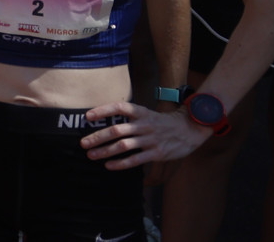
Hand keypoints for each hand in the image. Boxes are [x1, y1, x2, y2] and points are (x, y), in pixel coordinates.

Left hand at [81, 102, 211, 168]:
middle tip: (83, 143)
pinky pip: (135, 159)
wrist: (190, 129)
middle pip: (116, 130)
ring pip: (123, 146)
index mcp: (141, 112)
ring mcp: (150, 139)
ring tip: (91, 155)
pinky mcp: (157, 153)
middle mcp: (144, 125)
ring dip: (105, 151)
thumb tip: (107, 121)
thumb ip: (130, 117)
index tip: (87, 116)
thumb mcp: (147, 114)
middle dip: (97, 137)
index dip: (103, 111)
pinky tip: (109, 165)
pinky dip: (121, 163)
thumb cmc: (163, 122)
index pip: (119, 107)